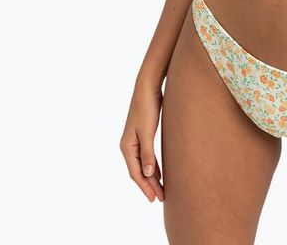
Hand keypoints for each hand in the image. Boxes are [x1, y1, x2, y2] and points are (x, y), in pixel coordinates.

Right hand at [120, 79, 164, 202]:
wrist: (148, 87)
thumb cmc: (146, 108)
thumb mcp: (147, 132)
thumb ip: (147, 153)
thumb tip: (149, 174)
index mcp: (126, 147)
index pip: (135, 173)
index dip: (144, 187)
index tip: (153, 198)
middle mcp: (128, 146)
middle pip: (139, 171)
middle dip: (149, 185)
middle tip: (160, 198)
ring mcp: (135, 141)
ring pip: (143, 164)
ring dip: (151, 177)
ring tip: (160, 189)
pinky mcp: (143, 135)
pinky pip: (147, 156)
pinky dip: (153, 166)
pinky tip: (159, 172)